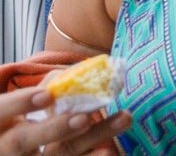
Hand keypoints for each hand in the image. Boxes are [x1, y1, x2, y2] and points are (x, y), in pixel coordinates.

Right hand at [0, 87, 127, 154]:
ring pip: (57, 153)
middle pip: (24, 141)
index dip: (20, 104)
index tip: (47, 95)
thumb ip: (47, 86)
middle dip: (54, 129)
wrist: (17, 147)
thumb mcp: (23, 102)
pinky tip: (112, 151)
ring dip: (90, 139)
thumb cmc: (23, 115)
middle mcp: (7, 146)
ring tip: (119, 121)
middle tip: (83, 118)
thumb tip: (80, 72)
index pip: (1, 111)